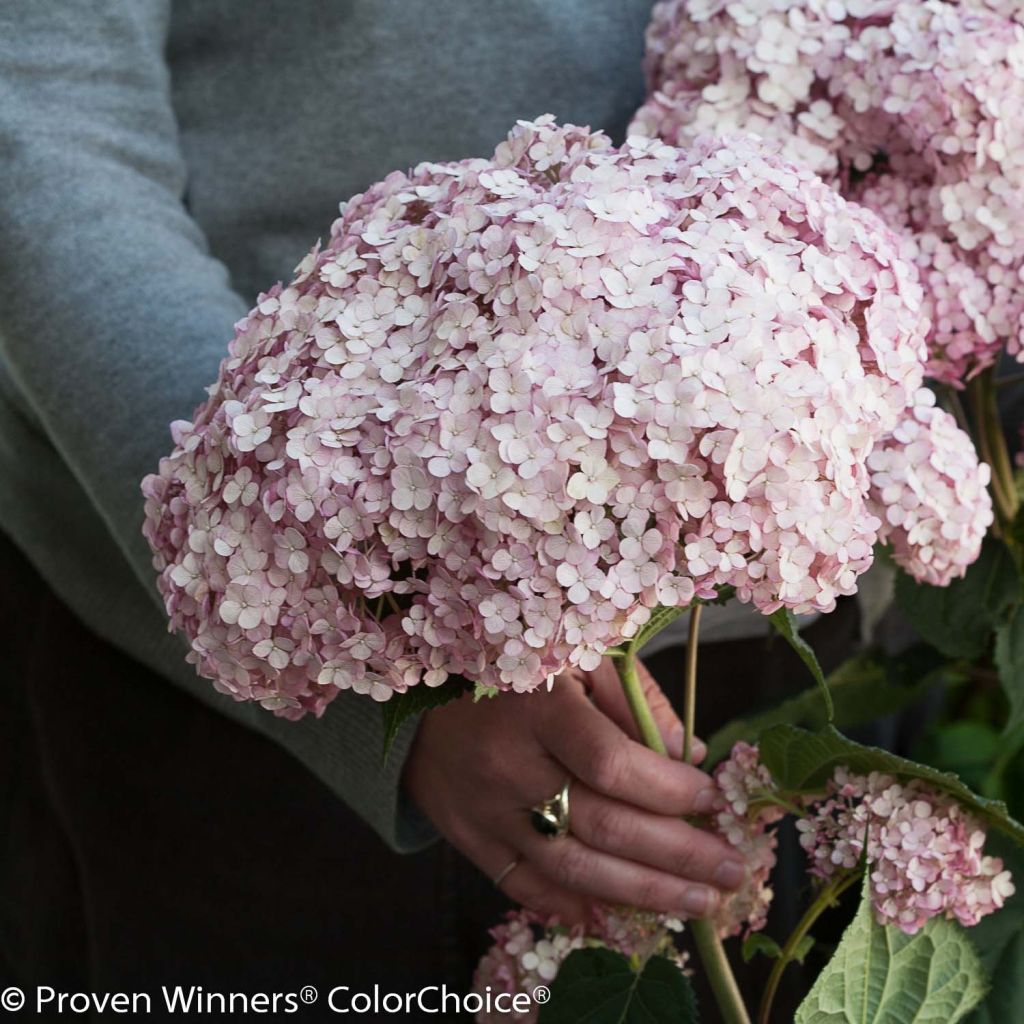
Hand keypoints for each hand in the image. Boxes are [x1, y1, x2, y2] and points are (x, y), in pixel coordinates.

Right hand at [403, 657, 746, 923]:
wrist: (419, 692)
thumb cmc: (511, 666)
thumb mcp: (574, 656)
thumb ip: (633, 699)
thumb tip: (690, 757)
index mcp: (537, 708)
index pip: (613, 764)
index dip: (670, 790)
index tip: (714, 800)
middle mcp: (508, 765)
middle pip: (603, 825)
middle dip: (677, 855)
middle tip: (730, 870)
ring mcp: (484, 810)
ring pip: (571, 867)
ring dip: (643, 893)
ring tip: (699, 903)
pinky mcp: (468, 837)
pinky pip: (523, 885)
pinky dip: (572, 906)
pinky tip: (617, 917)